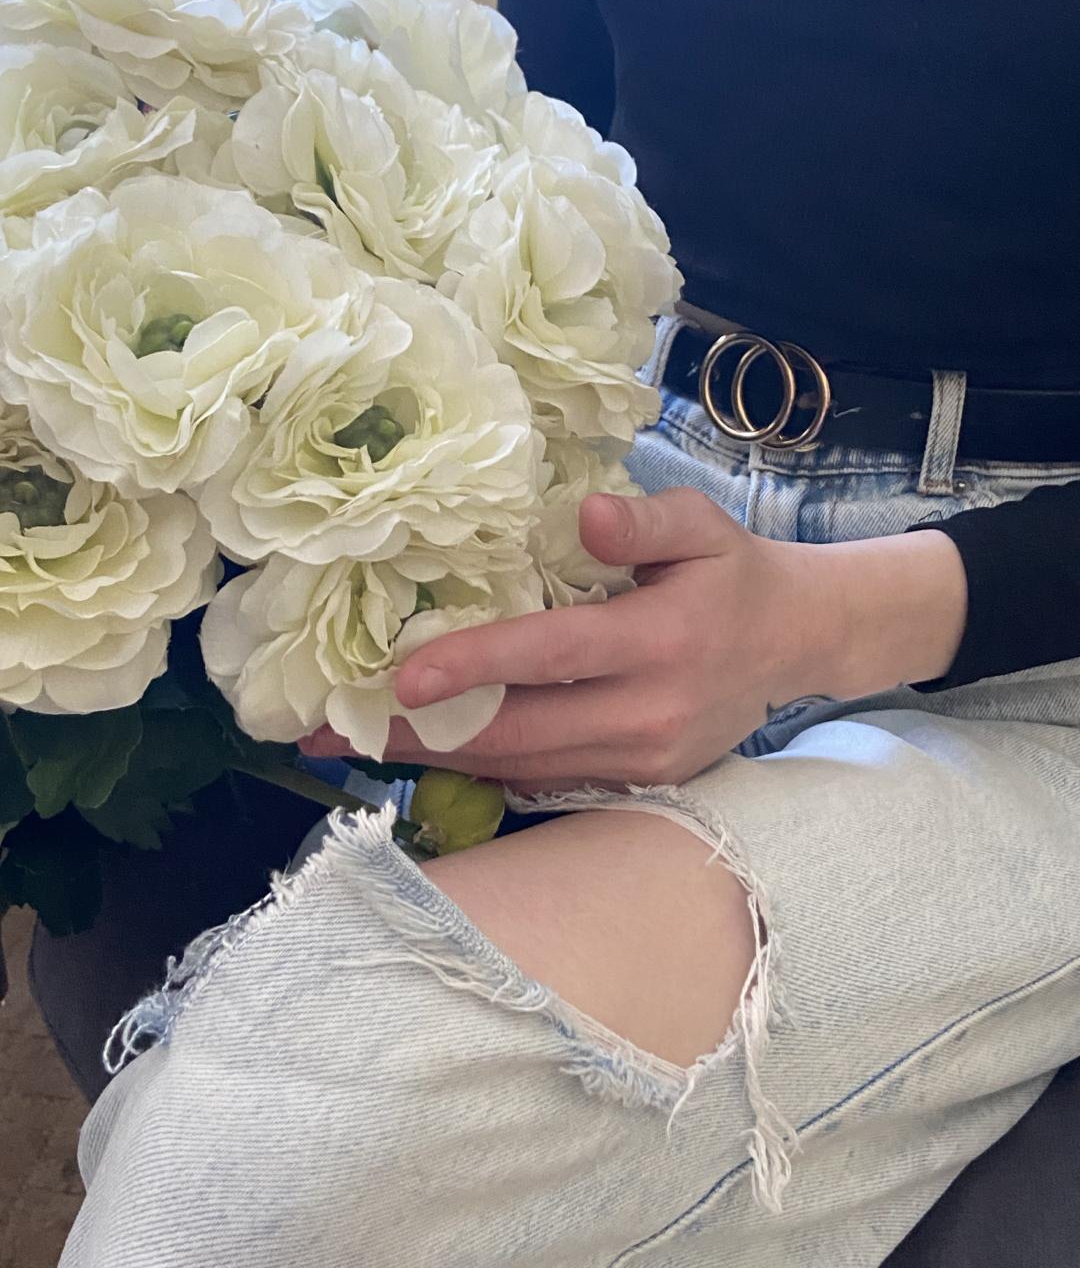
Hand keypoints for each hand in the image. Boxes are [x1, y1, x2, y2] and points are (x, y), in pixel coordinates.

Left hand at [302, 488, 967, 790]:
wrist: (794, 644)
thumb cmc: (733, 573)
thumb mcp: (703, 524)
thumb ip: (646, 519)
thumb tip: (584, 514)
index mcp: (662, 640)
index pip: (552, 656)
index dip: (474, 665)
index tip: (396, 673)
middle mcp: (649, 713)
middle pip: (516, 731)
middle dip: (418, 732)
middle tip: (328, 730)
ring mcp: (643, 759)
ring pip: (523, 767)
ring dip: (436, 758)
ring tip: (356, 744)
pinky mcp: (640, 783)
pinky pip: (546, 782)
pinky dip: (481, 771)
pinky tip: (426, 754)